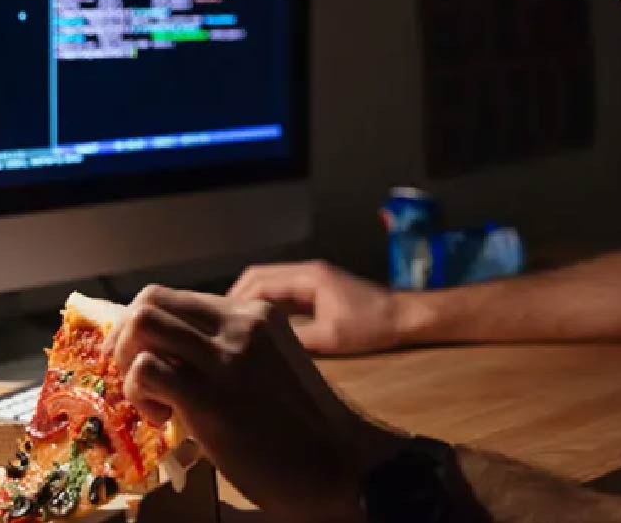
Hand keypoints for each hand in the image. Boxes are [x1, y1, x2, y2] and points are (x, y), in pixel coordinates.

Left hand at [104, 285, 403, 522]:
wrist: (339, 461)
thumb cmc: (304, 423)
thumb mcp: (268, 363)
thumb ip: (227, 348)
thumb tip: (172, 356)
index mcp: (254, 312)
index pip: (176, 297)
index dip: (146, 328)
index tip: (142, 359)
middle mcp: (239, 320)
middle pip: (151, 299)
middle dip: (126, 337)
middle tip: (137, 376)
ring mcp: (226, 354)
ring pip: (142, 323)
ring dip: (128, 360)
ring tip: (151, 396)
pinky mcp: (211, 394)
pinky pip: (145, 370)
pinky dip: (140, 394)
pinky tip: (166, 420)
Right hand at [227, 261, 403, 354]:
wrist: (402, 318)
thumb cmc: (371, 326)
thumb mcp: (332, 337)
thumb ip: (296, 339)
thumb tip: (259, 347)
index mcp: (308, 277)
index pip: (260, 281)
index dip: (236, 299)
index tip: (218, 320)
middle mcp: (306, 272)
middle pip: (259, 276)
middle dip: (237, 296)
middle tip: (219, 324)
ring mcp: (311, 279)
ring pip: (269, 283)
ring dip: (250, 301)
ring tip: (232, 327)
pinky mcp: (316, 290)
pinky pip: (282, 293)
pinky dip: (266, 305)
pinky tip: (257, 327)